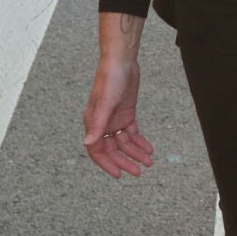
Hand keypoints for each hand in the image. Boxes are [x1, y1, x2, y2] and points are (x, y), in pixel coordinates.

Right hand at [83, 50, 154, 178]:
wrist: (122, 61)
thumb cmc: (110, 79)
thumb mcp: (105, 104)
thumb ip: (97, 125)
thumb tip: (87, 143)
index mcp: (93, 122)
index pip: (97, 151)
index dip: (108, 164)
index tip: (119, 175)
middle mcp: (102, 123)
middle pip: (113, 149)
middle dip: (126, 161)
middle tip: (139, 172)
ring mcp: (115, 119)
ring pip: (124, 143)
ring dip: (136, 153)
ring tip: (148, 162)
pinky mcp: (126, 113)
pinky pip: (132, 133)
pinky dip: (140, 142)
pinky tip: (149, 149)